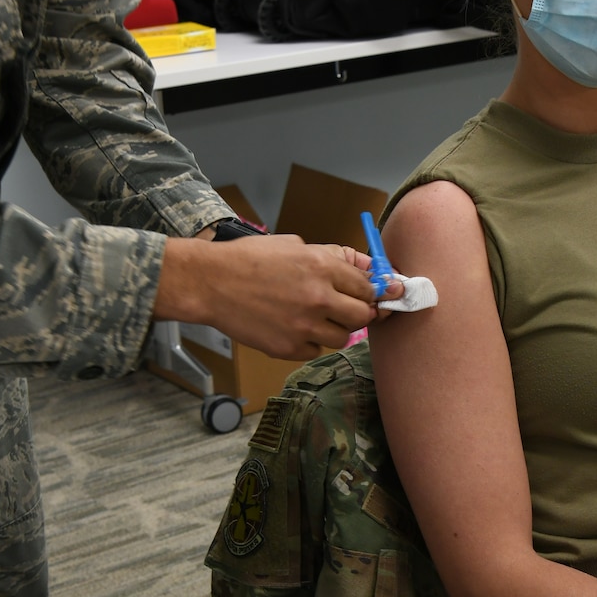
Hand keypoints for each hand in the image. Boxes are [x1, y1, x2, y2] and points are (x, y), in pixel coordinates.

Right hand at [155, 236, 400, 355]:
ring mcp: (304, 327)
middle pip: (364, 316)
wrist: (210, 284)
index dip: (378, 292)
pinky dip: (311, 341)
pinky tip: (294, 327)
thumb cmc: (249, 259)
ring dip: (336, 328)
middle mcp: (319, 298)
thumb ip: (333, 258)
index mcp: (323, 267)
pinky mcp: (289, 348)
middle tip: (355, 310)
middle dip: (364, 313)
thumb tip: (366, 267)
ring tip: (315, 316)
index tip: (386, 295)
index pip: (369, 287)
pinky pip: (315, 350)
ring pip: (342, 337)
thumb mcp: (294, 246)